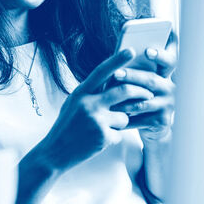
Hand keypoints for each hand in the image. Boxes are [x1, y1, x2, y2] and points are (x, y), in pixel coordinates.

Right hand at [38, 48, 154, 169]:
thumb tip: (112, 81)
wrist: (54, 152)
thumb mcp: (74, 104)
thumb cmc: (66, 127)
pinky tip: (98, 141)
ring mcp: (96, 120)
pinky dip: (113, 138)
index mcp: (81, 93)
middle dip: (140, 92)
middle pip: (124, 90)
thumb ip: (91, 93)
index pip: (102, 71)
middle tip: (149, 94)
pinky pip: (119, 134)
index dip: (118, 60)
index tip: (131, 51)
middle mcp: (88, 103)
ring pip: (125, 116)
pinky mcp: (102, 137)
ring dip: (121, 122)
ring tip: (104, 129)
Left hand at [112, 47, 175, 141]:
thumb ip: (140, 67)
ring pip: (142, 102)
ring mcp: (168, 105)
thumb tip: (129, 47)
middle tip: (116, 74)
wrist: (153, 125)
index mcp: (165, 74)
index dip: (160, 56)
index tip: (147, 51)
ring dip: (124, 101)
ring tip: (108, 98)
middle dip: (132, 76)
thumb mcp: (143, 81)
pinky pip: (140, 120)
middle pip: (151, 80)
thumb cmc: (142, 97)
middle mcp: (170, 88)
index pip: (168, 60)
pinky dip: (125, 119)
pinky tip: (112, 117)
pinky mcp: (162, 120)